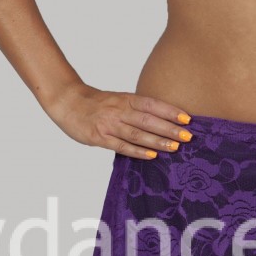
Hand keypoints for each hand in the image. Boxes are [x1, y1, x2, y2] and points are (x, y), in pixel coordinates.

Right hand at [47, 83, 194, 159]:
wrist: (67, 102)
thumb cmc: (97, 102)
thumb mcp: (118, 99)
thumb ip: (136, 108)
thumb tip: (162, 120)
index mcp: (126, 99)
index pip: (152, 104)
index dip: (170, 111)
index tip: (187, 119)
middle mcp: (119, 110)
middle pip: (148, 120)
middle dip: (170, 129)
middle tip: (188, 136)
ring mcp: (109, 124)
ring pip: (137, 134)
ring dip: (157, 141)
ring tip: (175, 148)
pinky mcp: (99, 138)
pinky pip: (121, 146)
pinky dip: (137, 152)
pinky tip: (151, 156)